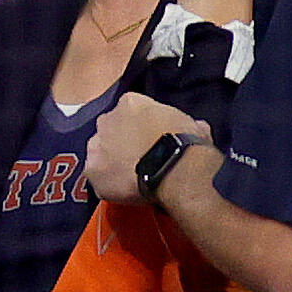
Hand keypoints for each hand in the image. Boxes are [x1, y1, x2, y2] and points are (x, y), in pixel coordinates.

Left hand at [84, 93, 208, 206]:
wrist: (175, 168)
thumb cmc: (187, 144)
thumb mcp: (192, 125)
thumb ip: (185, 122)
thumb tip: (198, 127)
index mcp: (130, 102)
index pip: (130, 111)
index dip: (140, 127)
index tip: (149, 140)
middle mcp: (107, 118)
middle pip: (110, 129)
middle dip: (121, 141)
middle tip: (138, 158)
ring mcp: (97, 144)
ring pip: (99, 151)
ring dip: (110, 161)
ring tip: (130, 176)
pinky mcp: (92, 169)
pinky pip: (97, 176)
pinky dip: (108, 183)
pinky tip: (124, 189)